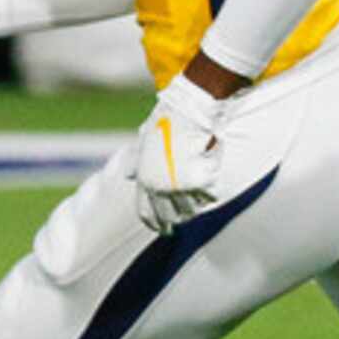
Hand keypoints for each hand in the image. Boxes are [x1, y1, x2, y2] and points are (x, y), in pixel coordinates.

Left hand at [131, 70, 229, 235]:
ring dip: (197, 200)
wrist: (190, 108)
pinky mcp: (200, 182)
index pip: (147, 213)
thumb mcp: (146, 140)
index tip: (165, 230)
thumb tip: (127, 174)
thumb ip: (137, 160)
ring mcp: (179, 186)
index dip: (156, 224)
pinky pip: (210, 196)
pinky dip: (212, 187)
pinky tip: (210, 169)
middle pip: (172, 215)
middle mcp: (159, 187)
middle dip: (179, 216)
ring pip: (193, 208)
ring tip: (199, 181)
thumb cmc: (168, 120)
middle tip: (187, 214)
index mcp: (144, 178)